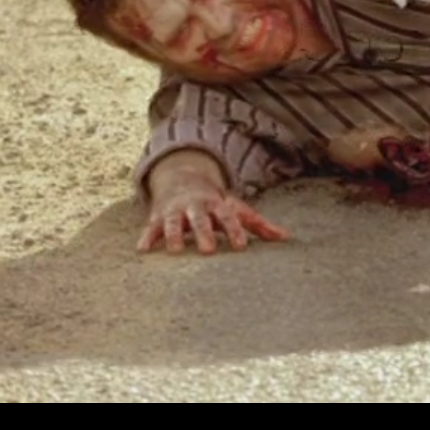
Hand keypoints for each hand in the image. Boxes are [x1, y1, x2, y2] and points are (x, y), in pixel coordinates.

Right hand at [138, 165, 288, 254]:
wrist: (183, 178)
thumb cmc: (215, 202)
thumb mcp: (236, 208)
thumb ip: (258, 224)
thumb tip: (286, 238)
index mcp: (218, 205)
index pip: (228, 218)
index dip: (235, 231)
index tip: (240, 247)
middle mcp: (196, 206)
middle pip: (200, 220)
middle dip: (204, 233)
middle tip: (209, 251)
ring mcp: (175, 211)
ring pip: (173, 223)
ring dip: (174, 235)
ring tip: (175, 251)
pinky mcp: (158, 217)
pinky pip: (151, 228)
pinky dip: (146, 237)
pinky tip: (142, 250)